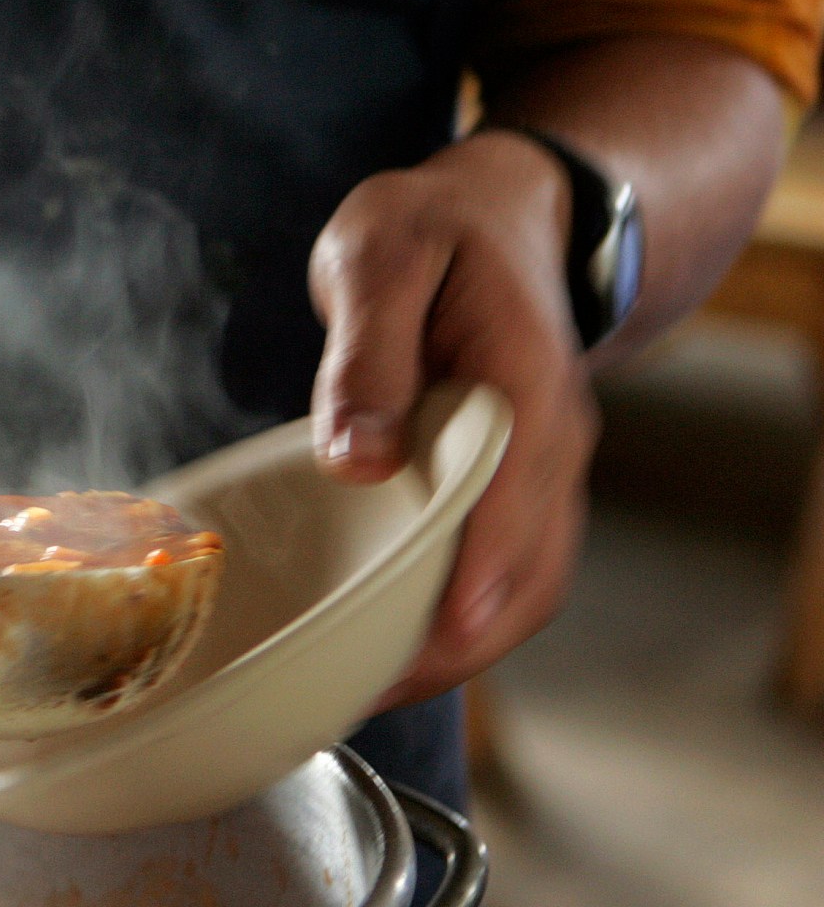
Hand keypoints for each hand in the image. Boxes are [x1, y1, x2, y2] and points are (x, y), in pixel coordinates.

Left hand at [309, 130, 598, 710]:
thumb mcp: (381, 256)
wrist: (497, 213)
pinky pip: (499, 569)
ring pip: (525, 586)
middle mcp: (550, 443)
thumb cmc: (432, 230)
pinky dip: (455, 617)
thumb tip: (356, 459)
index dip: (479, 577)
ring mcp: (541, 471)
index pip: (516, 503)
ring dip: (459, 647)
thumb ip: (365, 353)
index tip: (438, 639)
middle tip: (368, 692)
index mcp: (523, 386)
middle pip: (532, 573)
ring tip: (367, 689)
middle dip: (461, 645)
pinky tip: (387, 643)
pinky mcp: (512, 487)